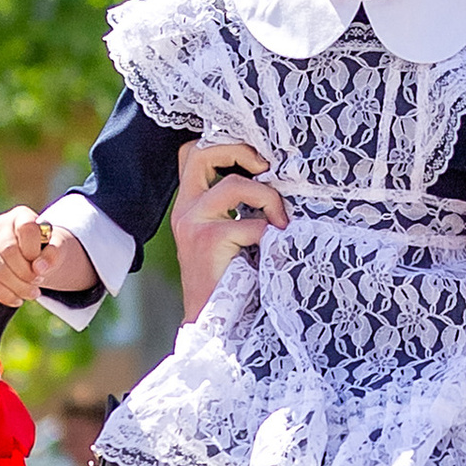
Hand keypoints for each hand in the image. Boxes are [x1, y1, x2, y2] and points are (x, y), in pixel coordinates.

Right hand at [0, 206, 59, 304]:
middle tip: (39, 282)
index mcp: (21, 215)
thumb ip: (54, 253)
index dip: (34, 251)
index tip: (42, 265)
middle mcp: (0, 225)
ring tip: (33, 293)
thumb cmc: (47, 248)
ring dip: (17, 286)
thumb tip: (39, 268)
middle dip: (25, 272)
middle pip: (8, 251)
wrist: (34, 254)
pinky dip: (4, 294)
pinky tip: (18, 300)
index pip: (26, 229)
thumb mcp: (58, 247)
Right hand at [169, 137, 287, 320]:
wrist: (212, 323)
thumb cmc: (230, 278)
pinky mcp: (208, 242)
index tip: (256, 161)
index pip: (193, 153)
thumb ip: (237, 207)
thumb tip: (276, 178)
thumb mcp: (229, 235)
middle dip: (240, 151)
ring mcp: (193, 224)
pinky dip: (269, 232)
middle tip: (267, 169)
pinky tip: (275, 246)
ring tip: (280, 221)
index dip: (223, 143)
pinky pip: (250, 224)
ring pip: (234, 185)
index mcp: (189, 204)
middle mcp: (185, 209)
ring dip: (268, 198)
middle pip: (202, 151)